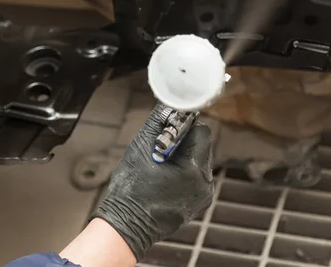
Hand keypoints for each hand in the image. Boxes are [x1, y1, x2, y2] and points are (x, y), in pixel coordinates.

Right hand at [92, 103, 213, 261]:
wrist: (126, 226)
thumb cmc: (130, 190)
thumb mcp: (140, 147)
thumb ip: (157, 122)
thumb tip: (166, 104)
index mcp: (193, 169)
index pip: (202, 133)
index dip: (185, 127)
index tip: (170, 131)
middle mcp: (204, 183)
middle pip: (202, 147)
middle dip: (184, 143)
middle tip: (163, 149)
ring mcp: (203, 196)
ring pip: (200, 162)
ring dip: (184, 158)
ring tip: (163, 166)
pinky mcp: (199, 203)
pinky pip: (197, 178)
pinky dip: (185, 173)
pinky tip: (167, 178)